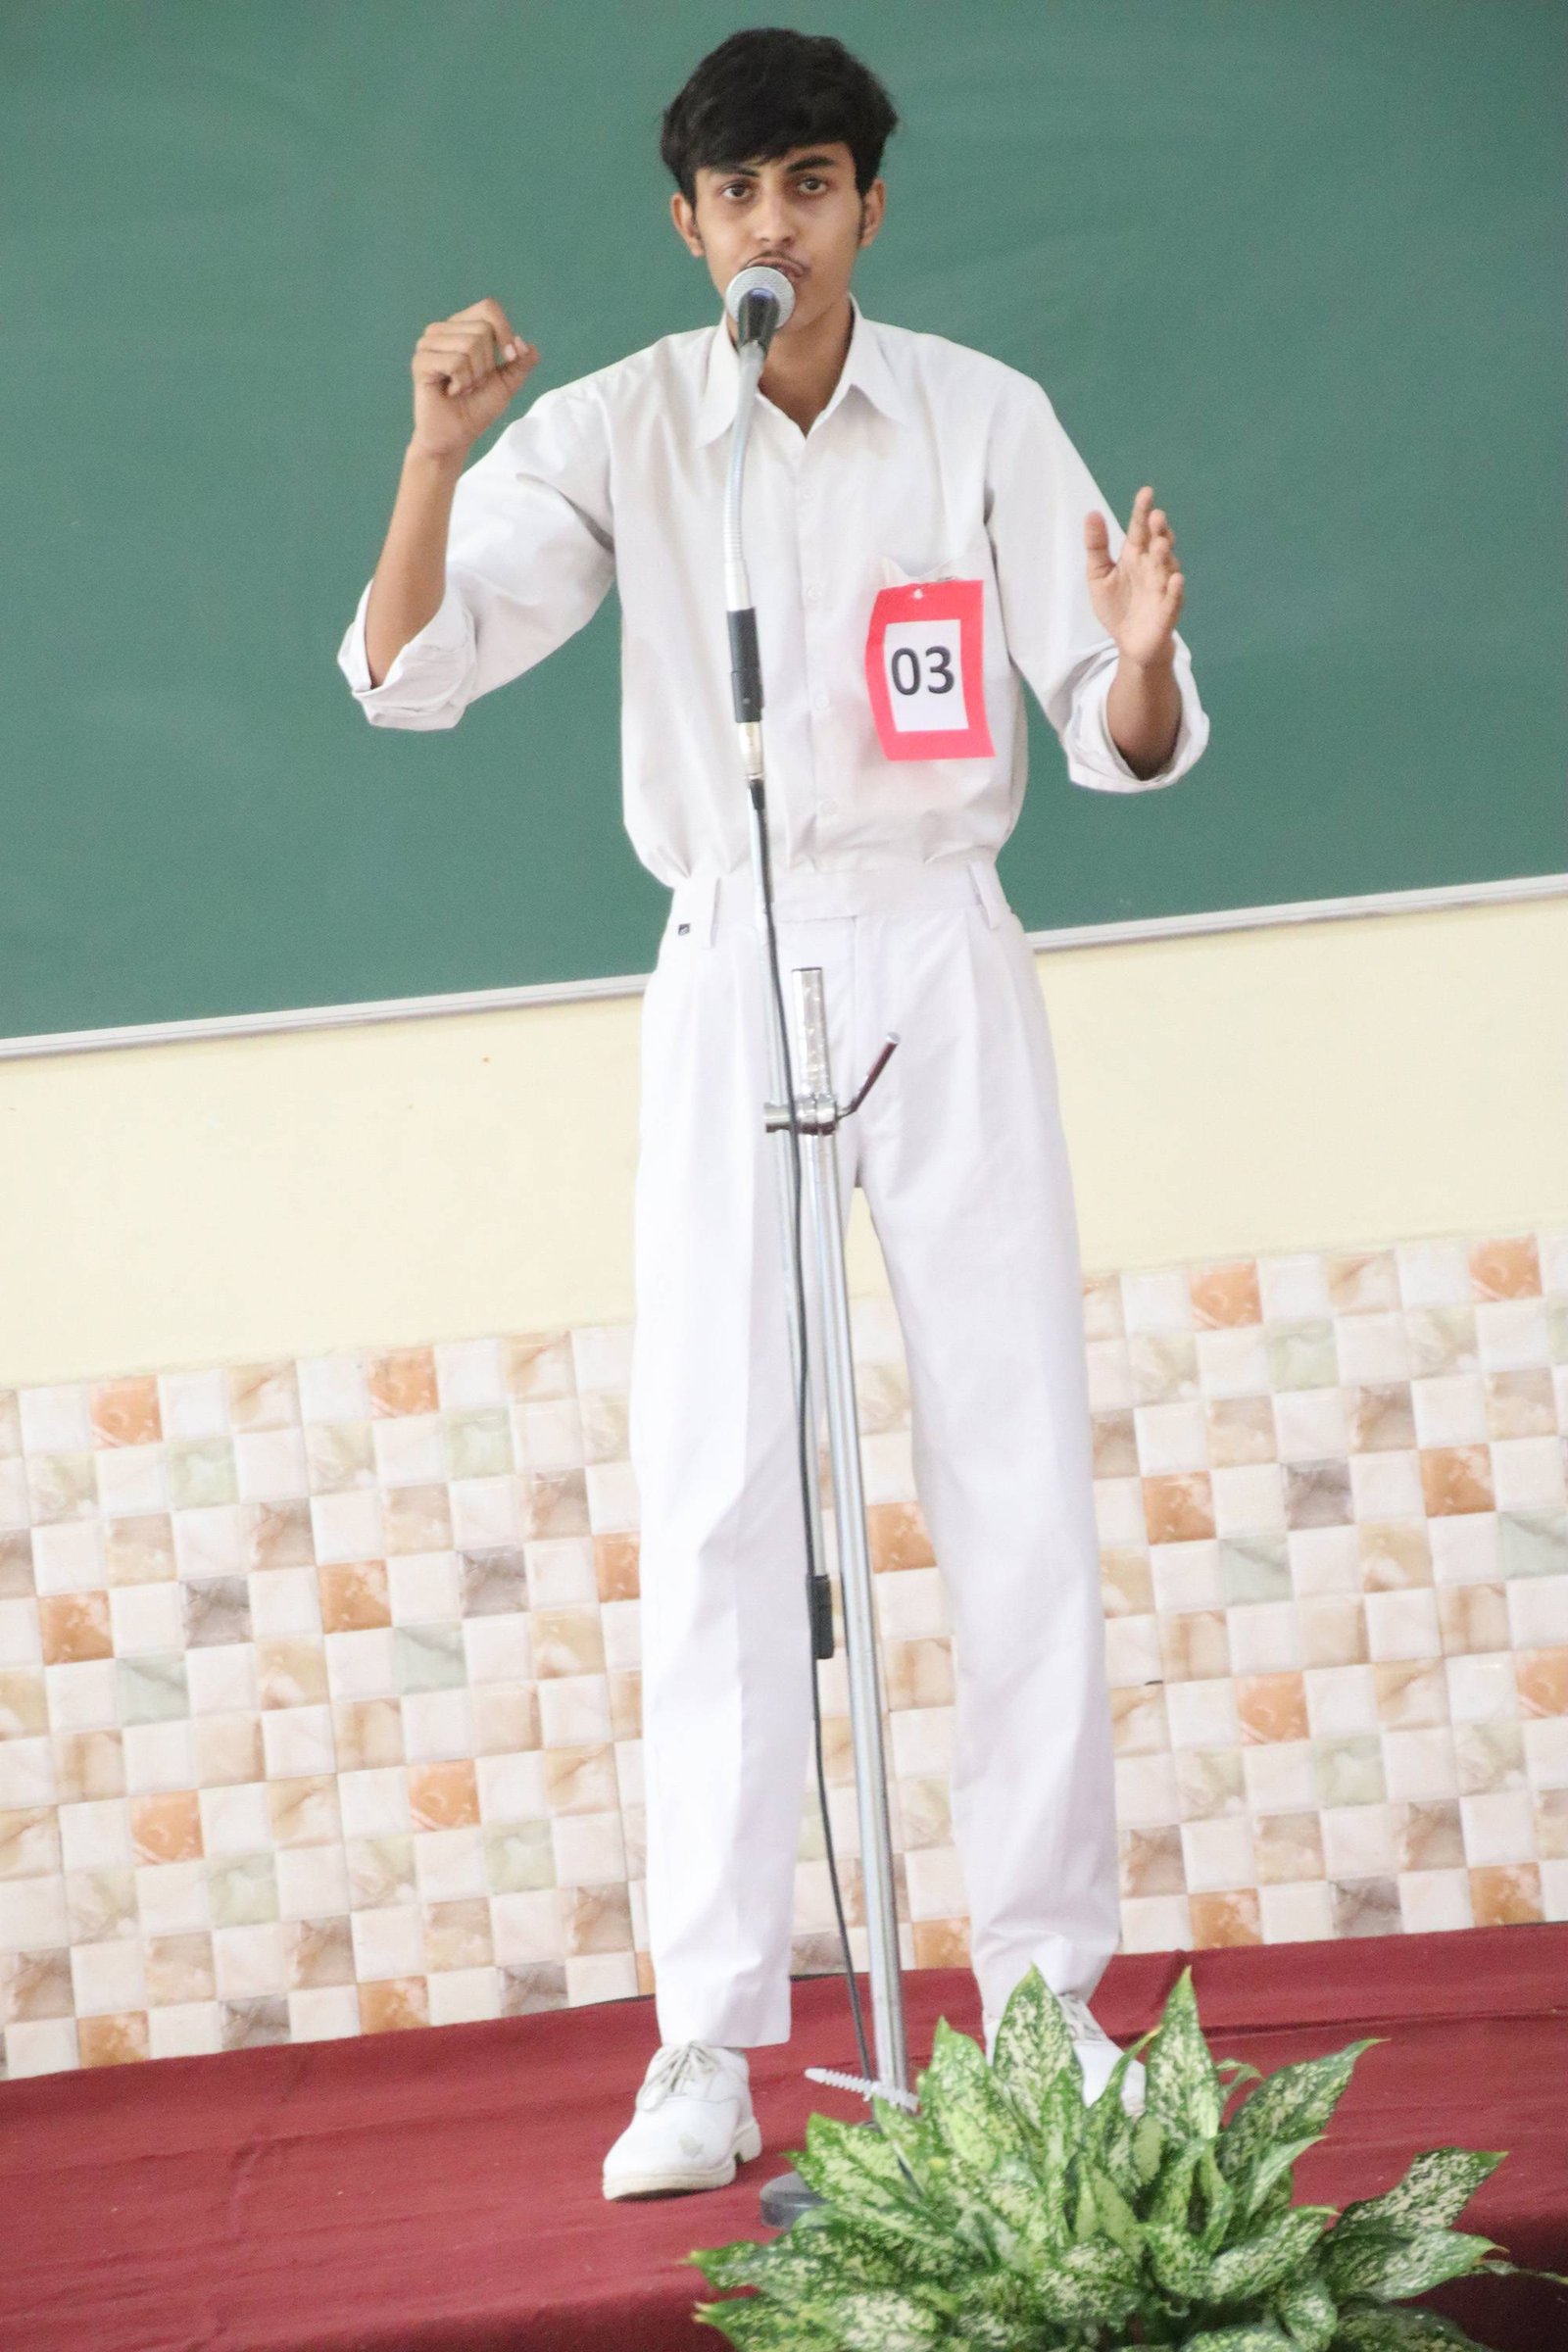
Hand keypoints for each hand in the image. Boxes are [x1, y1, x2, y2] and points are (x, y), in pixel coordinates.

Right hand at [409, 297, 537, 460]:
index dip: (504, 331)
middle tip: (473, 382)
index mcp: (462, 327)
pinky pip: (455, 362)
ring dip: (474, 375)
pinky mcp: (421, 361)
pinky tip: (451, 391)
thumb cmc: (476, 408)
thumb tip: (524, 343)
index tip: (510, 357)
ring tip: (462, 387)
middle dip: (487, 364)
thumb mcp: (507, 383)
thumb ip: (521, 362)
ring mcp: (428, 343)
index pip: (488, 308)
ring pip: (470, 345)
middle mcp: (443, 329)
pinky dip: (461, 382)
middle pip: (483, 329)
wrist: (456, 437)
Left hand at [1084, 485, 1183, 666]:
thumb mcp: (1099, 574)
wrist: (1130, 643)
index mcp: (1135, 555)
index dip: (1142, 511)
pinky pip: (1174, 599)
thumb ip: (1096, 546)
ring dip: (1166, 555)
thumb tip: (1092, 512)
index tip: (1146, 492)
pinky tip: (1175, 579)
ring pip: (1167, 568)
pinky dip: (1175, 590)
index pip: (1139, 529)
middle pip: (1157, 544)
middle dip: (1159, 531)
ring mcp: (1162, 587)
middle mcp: (1152, 567)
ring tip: (1161, 542)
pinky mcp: (1167, 611)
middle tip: (1156, 516)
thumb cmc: (1117, 606)